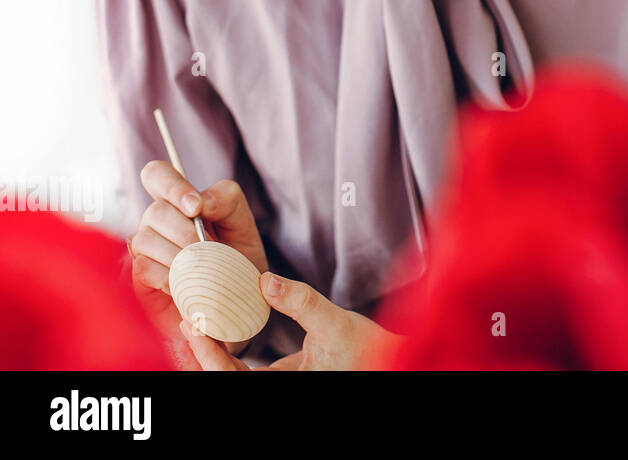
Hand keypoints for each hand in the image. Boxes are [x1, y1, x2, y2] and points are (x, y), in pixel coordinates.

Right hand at [129, 162, 268, 367]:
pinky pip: (144, 268)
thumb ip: (227, 201)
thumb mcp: (243, 224)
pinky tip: (186, 285)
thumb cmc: (238, 258)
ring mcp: (144, 250)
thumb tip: (201, 202)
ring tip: (202, 270)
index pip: (157, 174)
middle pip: (155, 210)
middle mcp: (155, 222)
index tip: (195, 207)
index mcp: (178, 202)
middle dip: (187, 231)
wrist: (237, 302)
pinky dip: (170, 277)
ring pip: (145, 239)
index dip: (172, 185)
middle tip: (210, 249)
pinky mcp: (139, 280)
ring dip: (179, 255)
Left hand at [181, 273, 401, 370]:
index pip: (231, 378)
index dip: (208, 354)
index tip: (195, 325)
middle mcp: (279, 388)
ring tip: (202, 324)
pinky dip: (233, 354)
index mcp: (286, 386)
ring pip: (236, 376)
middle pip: (225, 379)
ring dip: (215, 354)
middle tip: (190, 320)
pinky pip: (249, 371)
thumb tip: (265, 280)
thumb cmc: (371, 350)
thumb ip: (301, 302)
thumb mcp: (338, 322)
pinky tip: (228, 330)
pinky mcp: (286, 378)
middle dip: (204, 354)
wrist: (395, 362)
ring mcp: (281, 385)